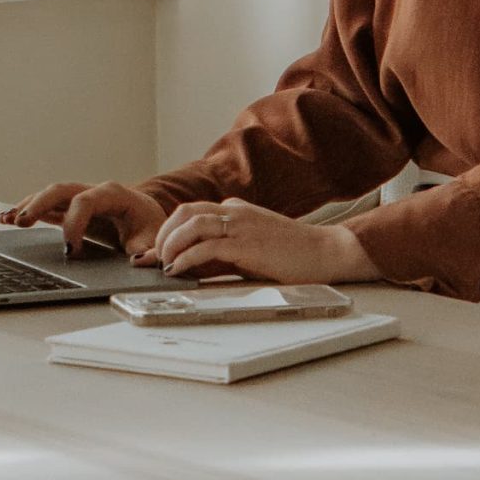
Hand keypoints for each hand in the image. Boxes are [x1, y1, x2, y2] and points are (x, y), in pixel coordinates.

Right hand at [0, 178, 166, 256]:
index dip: (74, 223)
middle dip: (39, 204)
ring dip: (27, 206)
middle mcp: (93, 190)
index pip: (86, 201)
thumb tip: (138, 260)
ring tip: (7, 220)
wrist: (147, 216)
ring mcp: (79, 197)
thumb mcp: (154, 238)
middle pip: (61, 190)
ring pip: (49, 195)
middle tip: (23, 223)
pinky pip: (46, 205)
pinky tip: (7, 218)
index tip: (72, 250)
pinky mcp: (69, 207)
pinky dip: (27, 210)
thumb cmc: (149, 226)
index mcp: (114, 194)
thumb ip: (149, 250)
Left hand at [151, 198, 379, 283]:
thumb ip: (223, 252)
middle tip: (154, 257)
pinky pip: (206, 246)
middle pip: (185, 212)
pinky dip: (186, 257)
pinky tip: (178, 270)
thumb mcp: (251, 248)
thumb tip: (190, 266)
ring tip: (164, 263)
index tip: (154, 252)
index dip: (169, 231)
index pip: (192, 213)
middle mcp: (235, 211)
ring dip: (170, 244)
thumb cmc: (291, 254)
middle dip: (163, 234)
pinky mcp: (247, 244)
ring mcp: (241, 225)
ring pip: (191, 224)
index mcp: (235, 209)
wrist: (325, 252)